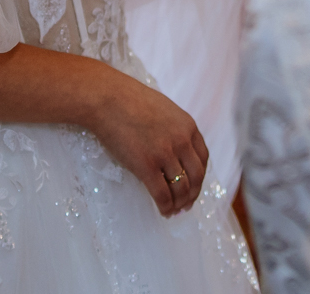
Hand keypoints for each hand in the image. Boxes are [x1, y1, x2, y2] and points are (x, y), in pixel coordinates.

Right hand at [86, 74, 208, 216]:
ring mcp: (165, 154)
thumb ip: (174, 128)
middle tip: (186, 205)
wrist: (107, 98)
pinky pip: (162, 194)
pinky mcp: (146, 166)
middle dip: (192, 195)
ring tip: (173, 211)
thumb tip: (174, 150)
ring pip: (181, 188)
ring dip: (179, 204)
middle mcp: (181, 141)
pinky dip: (165, 207)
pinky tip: (163, 212)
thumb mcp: (163, 110)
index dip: (200, 177)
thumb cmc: (129, 101)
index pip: (203, 158)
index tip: (194, 186)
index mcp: (188, 126)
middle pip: (196, 177)